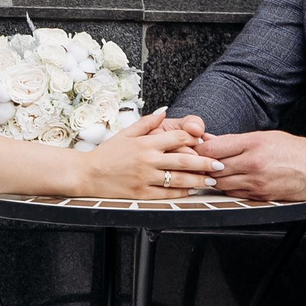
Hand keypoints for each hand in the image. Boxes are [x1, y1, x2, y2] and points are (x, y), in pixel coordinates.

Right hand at [80, 108, 224, 198]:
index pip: (176, 138)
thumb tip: (164, 111)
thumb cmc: (107, 154)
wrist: (86, 174)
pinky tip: (191, 192)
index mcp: (145, 144)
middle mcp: (147, 161)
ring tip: (211, 181)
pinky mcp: (141, 194)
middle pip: (183, 160)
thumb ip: (147, 122)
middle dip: (204, 163)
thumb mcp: (126, 133)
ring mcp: (145, 179)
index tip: (205, 143)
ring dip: (197, 181)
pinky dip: (181, 194)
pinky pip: (166, 195)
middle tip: (219, 165)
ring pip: (178, 180)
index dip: (193, 139)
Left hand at [200, 128, 305, 201]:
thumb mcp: (264, 136)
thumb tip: (210, 140)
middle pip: (214, 167)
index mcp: (254, 144)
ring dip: (214, 178)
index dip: (200, 149)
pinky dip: (227, 188)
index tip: (195, 148)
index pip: (214, 148)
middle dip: (204, 165)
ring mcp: (255, 182)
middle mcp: (253, 163)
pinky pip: (233, 194)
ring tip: (212, 172)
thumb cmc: (292, 150)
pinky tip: (228, 182)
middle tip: (198, 162)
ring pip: (221, 183)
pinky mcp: (259, 196)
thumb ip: (235, 140)